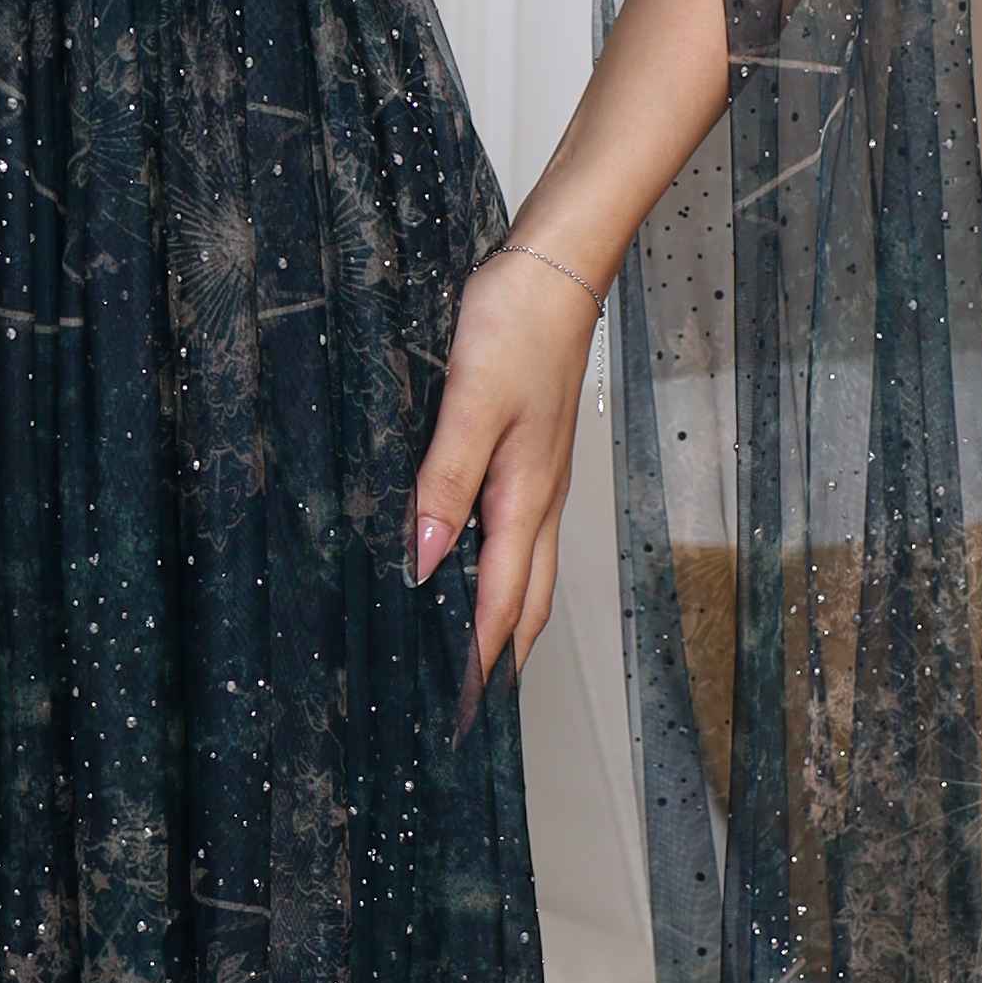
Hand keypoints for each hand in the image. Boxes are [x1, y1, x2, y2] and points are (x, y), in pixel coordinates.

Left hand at [410, 239, 604, 719]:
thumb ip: (444, 483)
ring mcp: (542, 478)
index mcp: (525, 497)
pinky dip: (504, 571)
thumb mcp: (470, 406)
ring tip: (476, 657)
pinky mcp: (536, 455)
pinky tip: (477, 566)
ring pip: (530, 569)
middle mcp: (540, 499)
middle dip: (501, 655)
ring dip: (506, 616)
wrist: (556, 272)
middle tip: (473, 705)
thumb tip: (425, 563)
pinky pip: (523, 534)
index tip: (463, 710)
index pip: (502, 600)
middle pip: (528, 599)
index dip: (481, 659)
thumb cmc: (514, 330)